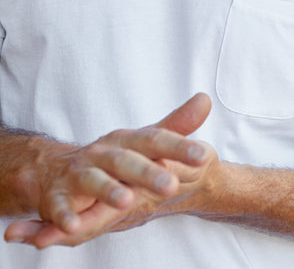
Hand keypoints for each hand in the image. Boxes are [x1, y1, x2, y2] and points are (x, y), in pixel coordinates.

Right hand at [4, 93, 216, 247]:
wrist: (55, 169)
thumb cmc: (112, 156)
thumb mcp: (144, 141)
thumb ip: (176, 126)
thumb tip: (205, 100)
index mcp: (127, 140)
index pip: (156, 141)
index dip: (179, 148)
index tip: (204, 156)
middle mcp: (104, 152)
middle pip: (127, 161)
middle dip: (147, 173)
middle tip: (172, 186)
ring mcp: (79, 173)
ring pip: (94, 180)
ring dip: (108, 190)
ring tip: (126, 201)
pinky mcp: (58, 196)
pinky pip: (59, 206)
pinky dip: (63, 216)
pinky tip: (72, 226)